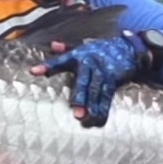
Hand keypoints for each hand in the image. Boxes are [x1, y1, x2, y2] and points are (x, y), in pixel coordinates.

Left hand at [32, 30, 162, 126]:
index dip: (48, 66)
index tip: (34, 71)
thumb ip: (66, 49)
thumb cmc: (100, 49)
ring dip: (91, 105)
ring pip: (96, 91)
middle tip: (75, 110)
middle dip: (79, 96)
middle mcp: (90, 63)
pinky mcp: (113, 80)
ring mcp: (103, 72)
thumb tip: (54, 45)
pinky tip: (98, 118)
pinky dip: (103, 108)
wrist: (128, 48)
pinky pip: (107, 95)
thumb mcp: (83, 46)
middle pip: (83, 81)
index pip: (60, 60)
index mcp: (79, 55)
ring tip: (84, 118)